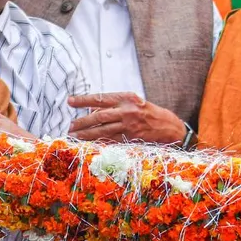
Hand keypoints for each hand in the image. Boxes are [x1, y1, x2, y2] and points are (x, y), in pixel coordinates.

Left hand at [68, 92, 185, 144]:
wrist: (169, 127)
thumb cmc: (150, 113)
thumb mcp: (134, 103)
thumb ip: (115, 105)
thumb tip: (93, 109)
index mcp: (127, 98)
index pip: (101, 98)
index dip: (84, 100)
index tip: (70, 101)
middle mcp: (127, 110)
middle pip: (98, 116)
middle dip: (81, 121)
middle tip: (70, 126)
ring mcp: (129, 125)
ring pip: (102, 130)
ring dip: (86, 134)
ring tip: (74, 136)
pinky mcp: (130, 138)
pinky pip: (110, 140)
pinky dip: (97, 141)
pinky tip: (88, 143)